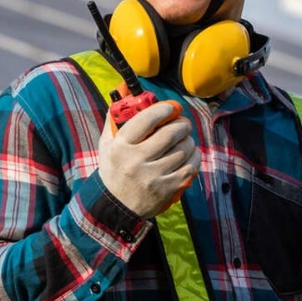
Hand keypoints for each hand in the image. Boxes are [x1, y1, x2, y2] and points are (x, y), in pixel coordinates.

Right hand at [98, 101, 200, 218]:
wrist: (115, 206)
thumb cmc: (113, 170)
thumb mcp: (107, 145)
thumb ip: (114, 120)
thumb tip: (124, 94)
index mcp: (121, 147)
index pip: (146, 120)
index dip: (163, 109)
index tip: (171, 108)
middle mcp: (137, 161)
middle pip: (170, 134)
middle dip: (182, 124)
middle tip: (183, 123)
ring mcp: (153, 176)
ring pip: (183, 150)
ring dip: (189, 141)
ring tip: (185, 139)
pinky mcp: (167, 189)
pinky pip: (189, 167)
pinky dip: (194, 157)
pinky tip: (190, 154)